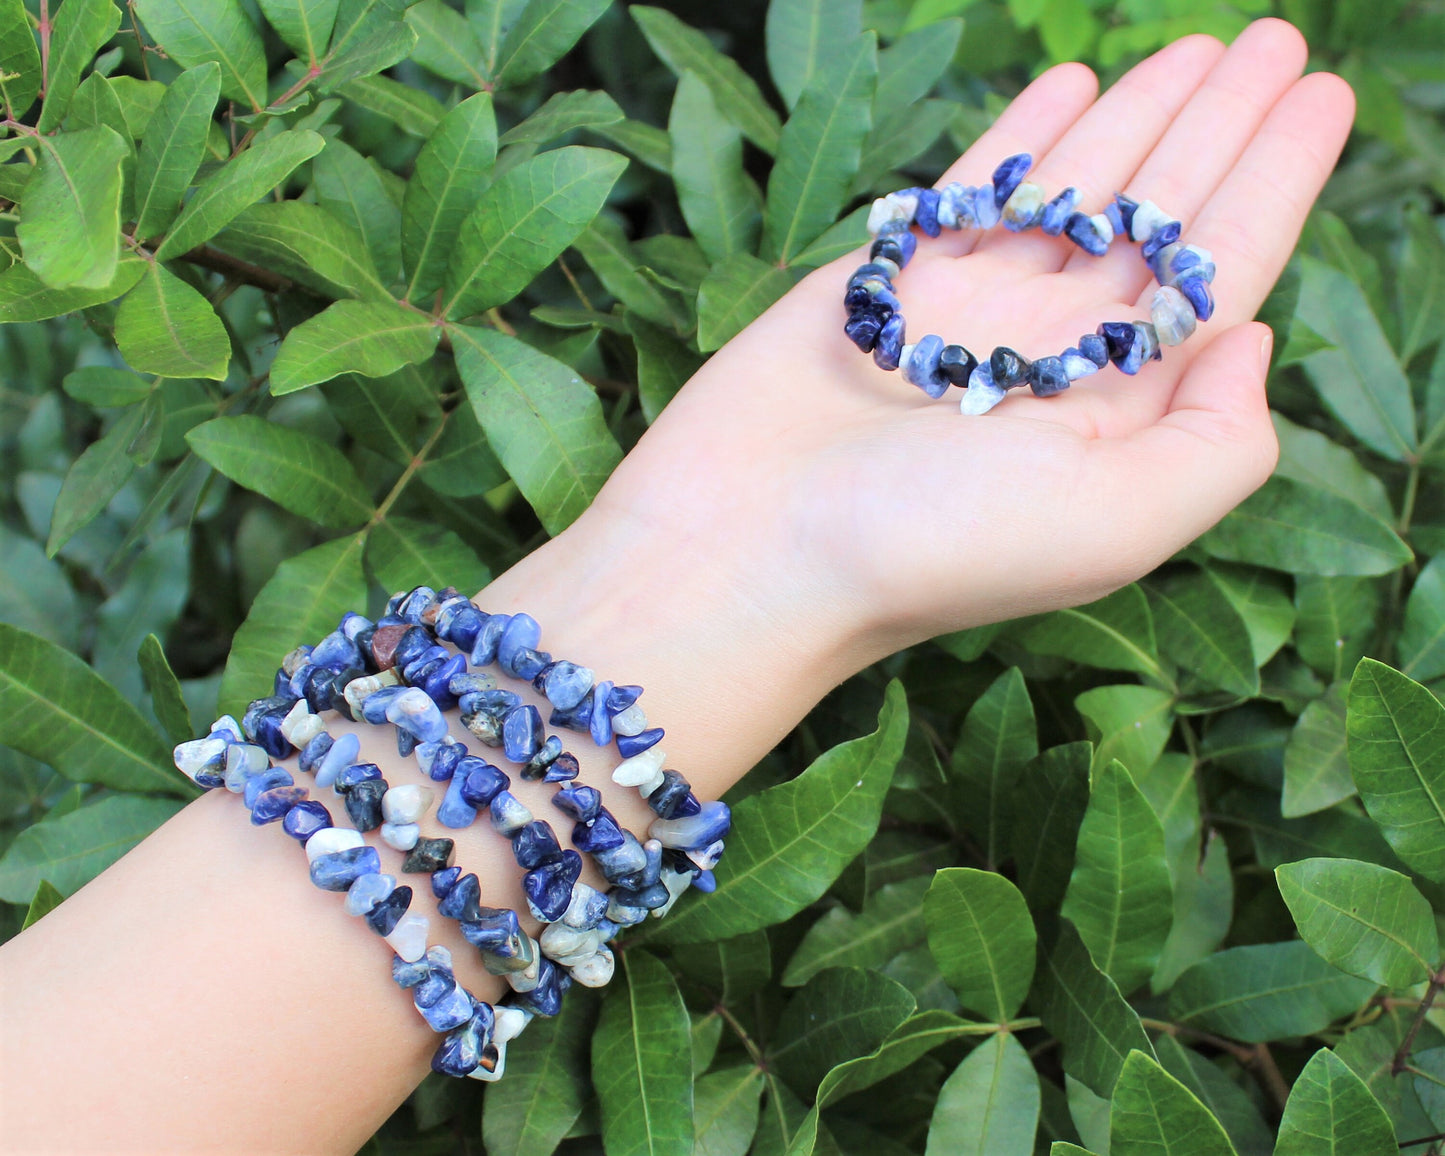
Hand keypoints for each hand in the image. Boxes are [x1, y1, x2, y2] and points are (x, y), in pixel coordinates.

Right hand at [581, 18, 1354, 659]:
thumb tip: (1254, 336)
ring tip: (1195, 46)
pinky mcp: (888, 280)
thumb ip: (1216, 442)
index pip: (1215, 278)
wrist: (748, 545)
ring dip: (1136, 118)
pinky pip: (973, 192)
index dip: (1275, 184)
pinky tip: (1071, 87)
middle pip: (1155, 221)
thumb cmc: (927, 547)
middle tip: (1276, 42)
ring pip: (1073, 193)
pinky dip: (1023, 139)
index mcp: (1114, 414)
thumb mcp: (1114, 524)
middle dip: (1218, 131)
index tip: (1321, 98)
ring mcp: (967, 314)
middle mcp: (1049, 358)